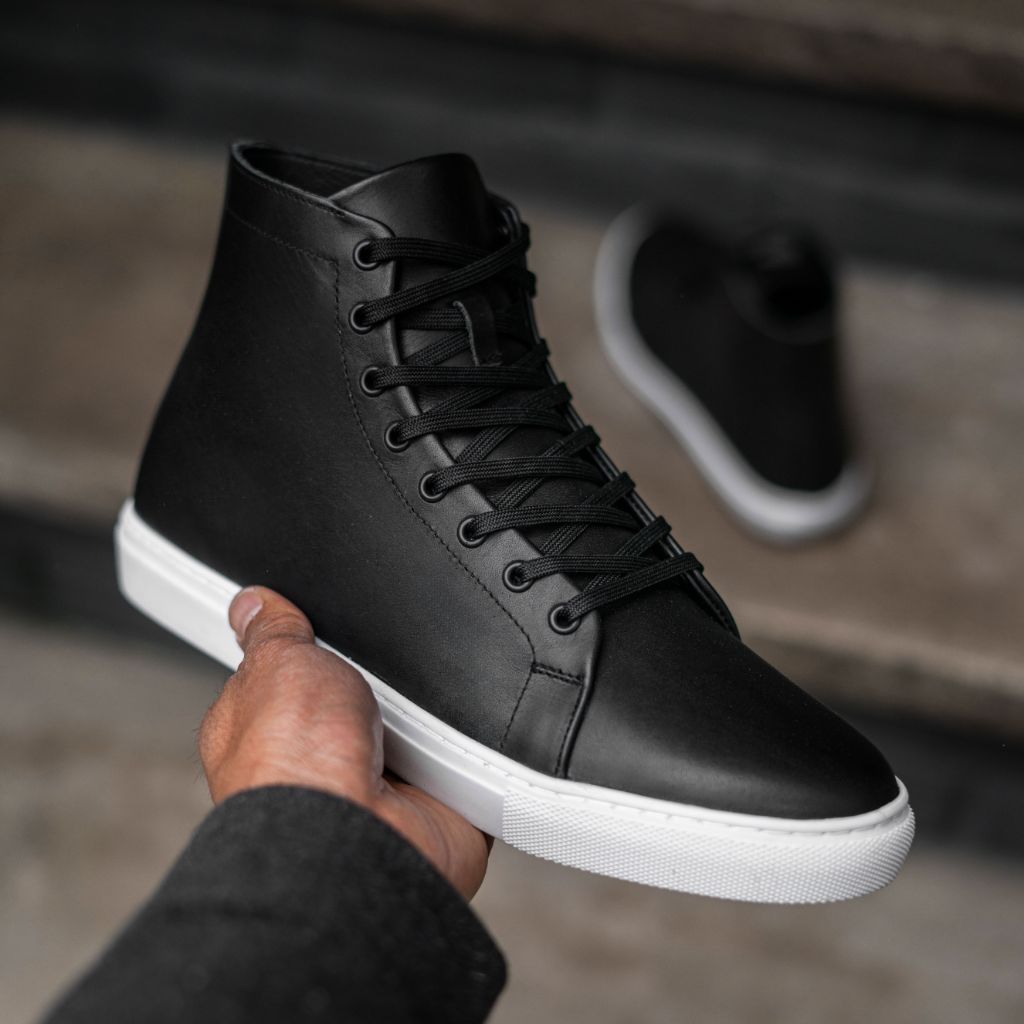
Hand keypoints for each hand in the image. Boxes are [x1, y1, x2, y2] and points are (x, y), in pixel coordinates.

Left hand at [198, 586, 490, 898]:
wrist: (355, 842)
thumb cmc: (292, 768)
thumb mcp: (276, 664)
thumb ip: (274, 631)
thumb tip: (253, 604)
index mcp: (271, 725)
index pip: (302, 668)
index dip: (323, 646)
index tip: (338, 633)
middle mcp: (324, 758)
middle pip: (373, 689)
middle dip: (386, 678)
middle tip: (382, 680)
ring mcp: (381, 783)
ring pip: (423, 720)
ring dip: (429, 714)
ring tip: (415, 720)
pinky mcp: (435, 805)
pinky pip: (468, 759)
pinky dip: (467, 750)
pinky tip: (447, 750)